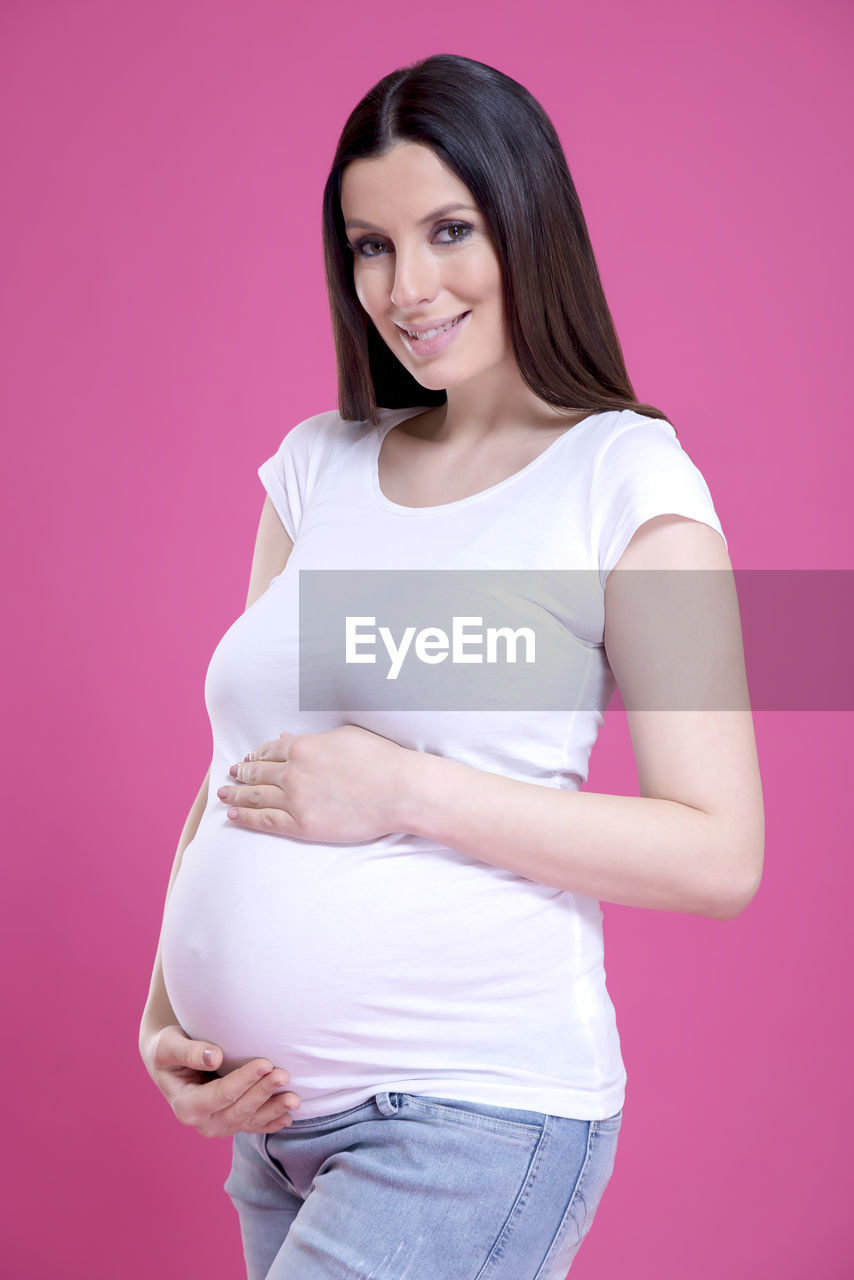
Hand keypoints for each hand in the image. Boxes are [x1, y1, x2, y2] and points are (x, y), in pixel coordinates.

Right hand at [142, 1024, 300, 1136]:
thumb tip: (215, 1057)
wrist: (172, 1061)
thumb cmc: (168, 1049)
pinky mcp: (232, 1122)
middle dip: (262, 1093)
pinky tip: (288, 1116)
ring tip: (294, 1098)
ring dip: (272, 1110)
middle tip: (284, 1074)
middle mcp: (202, 1122)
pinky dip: (271, 1121)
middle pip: (238, 1111)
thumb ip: (189, 1051)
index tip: (265, 1063)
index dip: (243, 1081)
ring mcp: (219, 1125)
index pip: (219, 1095)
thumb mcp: (169, 1046)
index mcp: (185, 1107)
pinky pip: (254, 1125)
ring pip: (249, 1121)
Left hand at [215, 725, 409, 841]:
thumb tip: (286, 739)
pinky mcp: (303, 825)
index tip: (248, 757)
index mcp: (303, 747)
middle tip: (231, 775)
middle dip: (242, 773)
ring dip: (236, 795)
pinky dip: (246, 818)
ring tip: (224, 795)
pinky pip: (265, 821)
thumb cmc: (380, 759)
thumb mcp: (345, 736)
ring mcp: (296, 800)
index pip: (269, 750)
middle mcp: (293, 772)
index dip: (255, 754)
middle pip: (258, 773)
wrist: (400, 791)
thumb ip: (312, 739)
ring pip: (256, 797)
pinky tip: (234, 815)